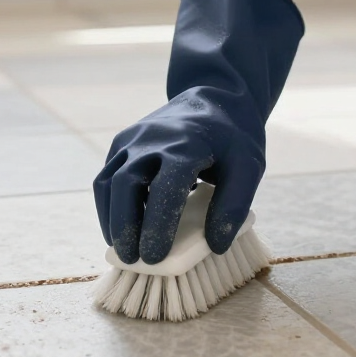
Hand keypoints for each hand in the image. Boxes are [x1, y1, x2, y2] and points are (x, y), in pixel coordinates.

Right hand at [94, 0, 303, 265]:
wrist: (214, 96)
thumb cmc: (233, 137)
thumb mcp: (249, 168)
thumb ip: (233, 207)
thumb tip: (214, 246)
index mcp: (186, 144)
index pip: (165, 188)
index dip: (157, 225)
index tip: (155, 256)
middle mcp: (152, 140)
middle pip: (125, 185)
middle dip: (125, 227)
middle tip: (134, 260)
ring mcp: (132, 139)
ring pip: (108, 182)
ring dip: (111, 219)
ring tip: (124, 250)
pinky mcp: (122, 143)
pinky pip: (107, 177)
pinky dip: (110, 206)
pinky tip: (123, 228)